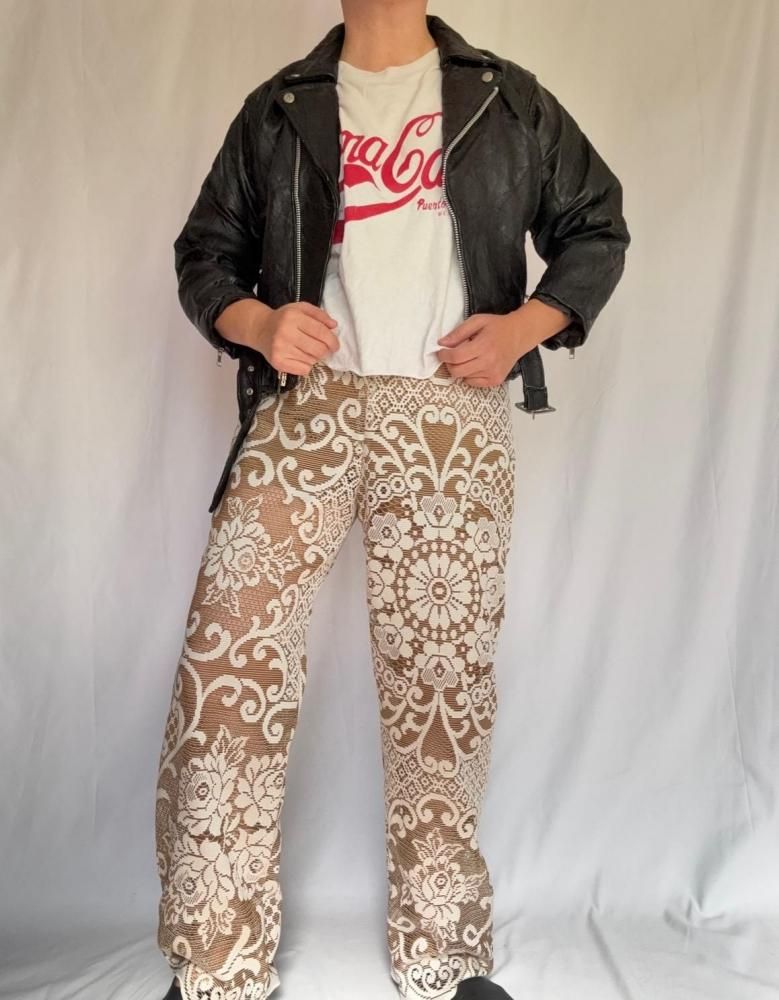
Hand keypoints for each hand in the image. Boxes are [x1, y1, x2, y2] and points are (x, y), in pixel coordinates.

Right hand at [253, 301, 339, 375]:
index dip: (332, 340)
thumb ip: (319, 314)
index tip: (335, 345)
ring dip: (314, 357)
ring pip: (312, 360)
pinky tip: (300, 357)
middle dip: (325, 351)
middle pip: (318, 349)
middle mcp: (285, 333)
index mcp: (293, 317)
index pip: (320, 332)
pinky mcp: (278, 362)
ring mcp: (280, 349)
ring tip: (307, 350)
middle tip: (323, 349)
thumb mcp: (301, 308)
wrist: (260, 329)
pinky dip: (307, 366)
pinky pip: (304, 370)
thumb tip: (334, 326)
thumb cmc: (284, 319)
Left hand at [436, 300, 572, 385]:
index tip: (441, 352)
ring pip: (464, 378)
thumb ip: (458, 332)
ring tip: (468, 357)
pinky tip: (475, 365)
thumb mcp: (477, 321)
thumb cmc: (498, 327)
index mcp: (483, 346)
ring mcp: (493, 374)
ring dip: (460, 368)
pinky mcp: (495, 381)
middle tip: (451, 356)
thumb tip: (442, 343)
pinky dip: (469, 375)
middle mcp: (488, 362)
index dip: (443, 356)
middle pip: (457, 371)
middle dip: (449, 364)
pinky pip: (473, 383)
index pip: (456, 357)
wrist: (519, 335)